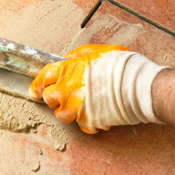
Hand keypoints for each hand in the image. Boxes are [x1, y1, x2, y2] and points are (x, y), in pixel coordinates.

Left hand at [29, 44, 167, 133]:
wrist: (139, 86)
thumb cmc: (121, 65)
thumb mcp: (97, 50)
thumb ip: (79, 55)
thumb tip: (69, 58)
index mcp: (68, 70)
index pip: (44, 77)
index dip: (38, 84)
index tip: (36, 90)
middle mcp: (68, 91)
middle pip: (49, 98)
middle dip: (53, 97)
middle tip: (64, 94)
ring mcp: (77, 108)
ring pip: (62, 115)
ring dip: (68, 110)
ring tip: (82, 104)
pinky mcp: (88, 122)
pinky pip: (81, 124)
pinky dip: (86, 120)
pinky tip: (95, 111)